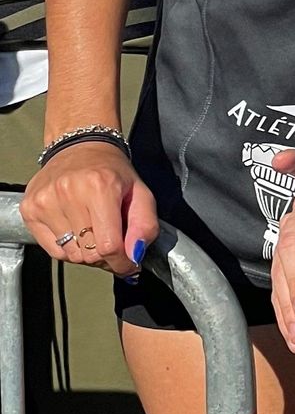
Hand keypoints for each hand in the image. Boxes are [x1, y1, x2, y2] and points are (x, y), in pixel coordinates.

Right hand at [21, 142, 156, 276]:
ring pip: (71, 255)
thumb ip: (145, 226)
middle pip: (89, 254)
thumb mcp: (141, 194)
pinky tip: (77, 230)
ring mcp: (45, 202)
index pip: (109, 246)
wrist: (80, 149)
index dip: (122, 262)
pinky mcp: (30, 209)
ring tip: (94, 231)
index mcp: (100, 187)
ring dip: (87, 253)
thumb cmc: (112, 172)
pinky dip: (69, 248)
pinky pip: (53, 250)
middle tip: (113, 244)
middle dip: (107, 257)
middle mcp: (68, 193)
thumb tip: (134, 256)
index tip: (129, 264)